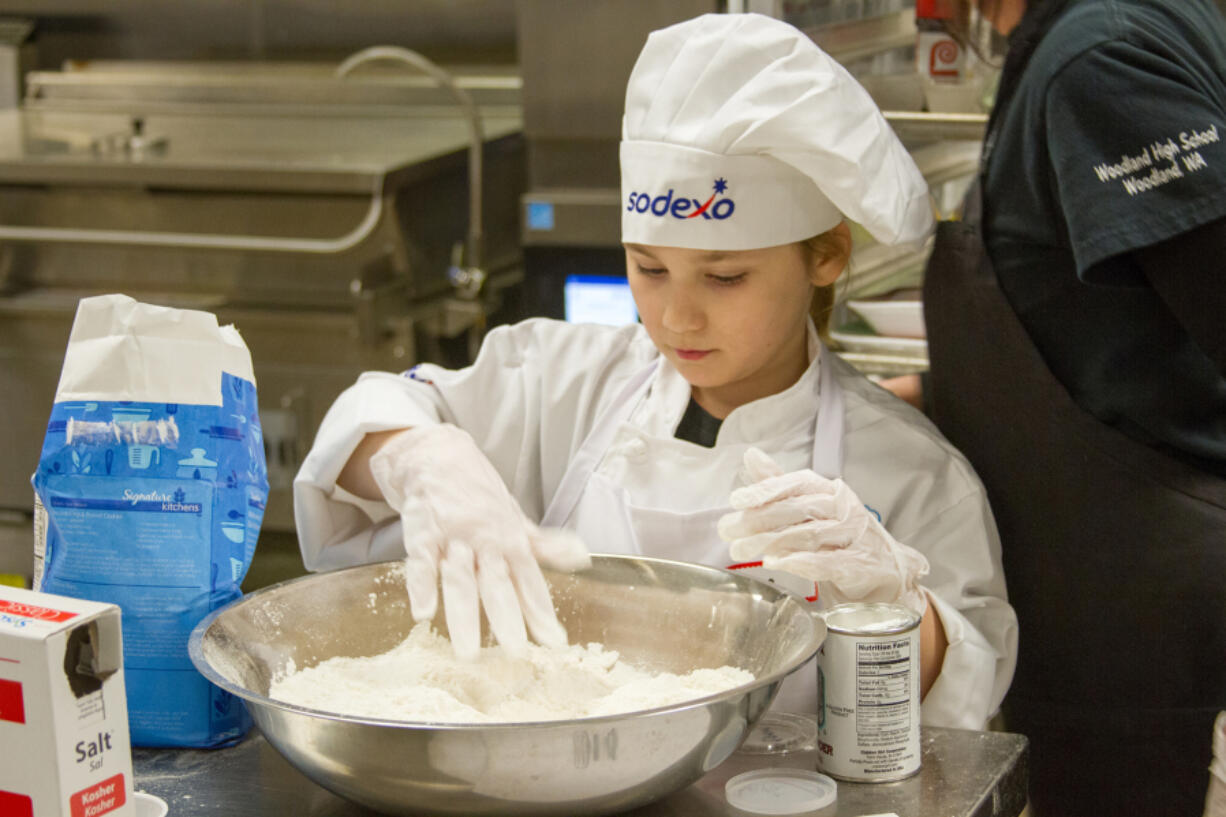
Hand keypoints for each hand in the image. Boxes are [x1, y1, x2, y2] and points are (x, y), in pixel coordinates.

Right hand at [369, 424, 589, 659]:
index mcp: (511, 539)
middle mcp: (485, 540)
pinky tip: (423, 613)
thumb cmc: (481, 496)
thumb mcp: (516, 519)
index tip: (553, 642)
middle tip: (514, 653)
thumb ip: (544, 545)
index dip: (541, 612)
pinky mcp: (423, 533)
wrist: (439, 456)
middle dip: (506, 618)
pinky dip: (421, 585)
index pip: (530, 581)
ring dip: (464, 615)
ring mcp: (453, 537)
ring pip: (460, 579)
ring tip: (468, 652)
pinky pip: (421, 562)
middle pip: (497, 584)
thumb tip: (583, 558)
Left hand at [718, 448, 928, 613]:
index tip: (736, 501)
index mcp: (828, 490)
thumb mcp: (808, 508)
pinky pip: (827, 562)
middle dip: (757, 521)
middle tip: (727, 532)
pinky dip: (798, 562)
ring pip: (807, 535)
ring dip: (769, 543)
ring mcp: (853, 535)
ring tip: (740, 551)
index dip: (765, 490)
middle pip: (796, 510)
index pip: (795, 483)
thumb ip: (779, 485)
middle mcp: (842, 508)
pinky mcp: (859, 564)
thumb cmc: (840, 538)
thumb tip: (751, 455)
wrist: (886, 570)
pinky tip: (775, 564)